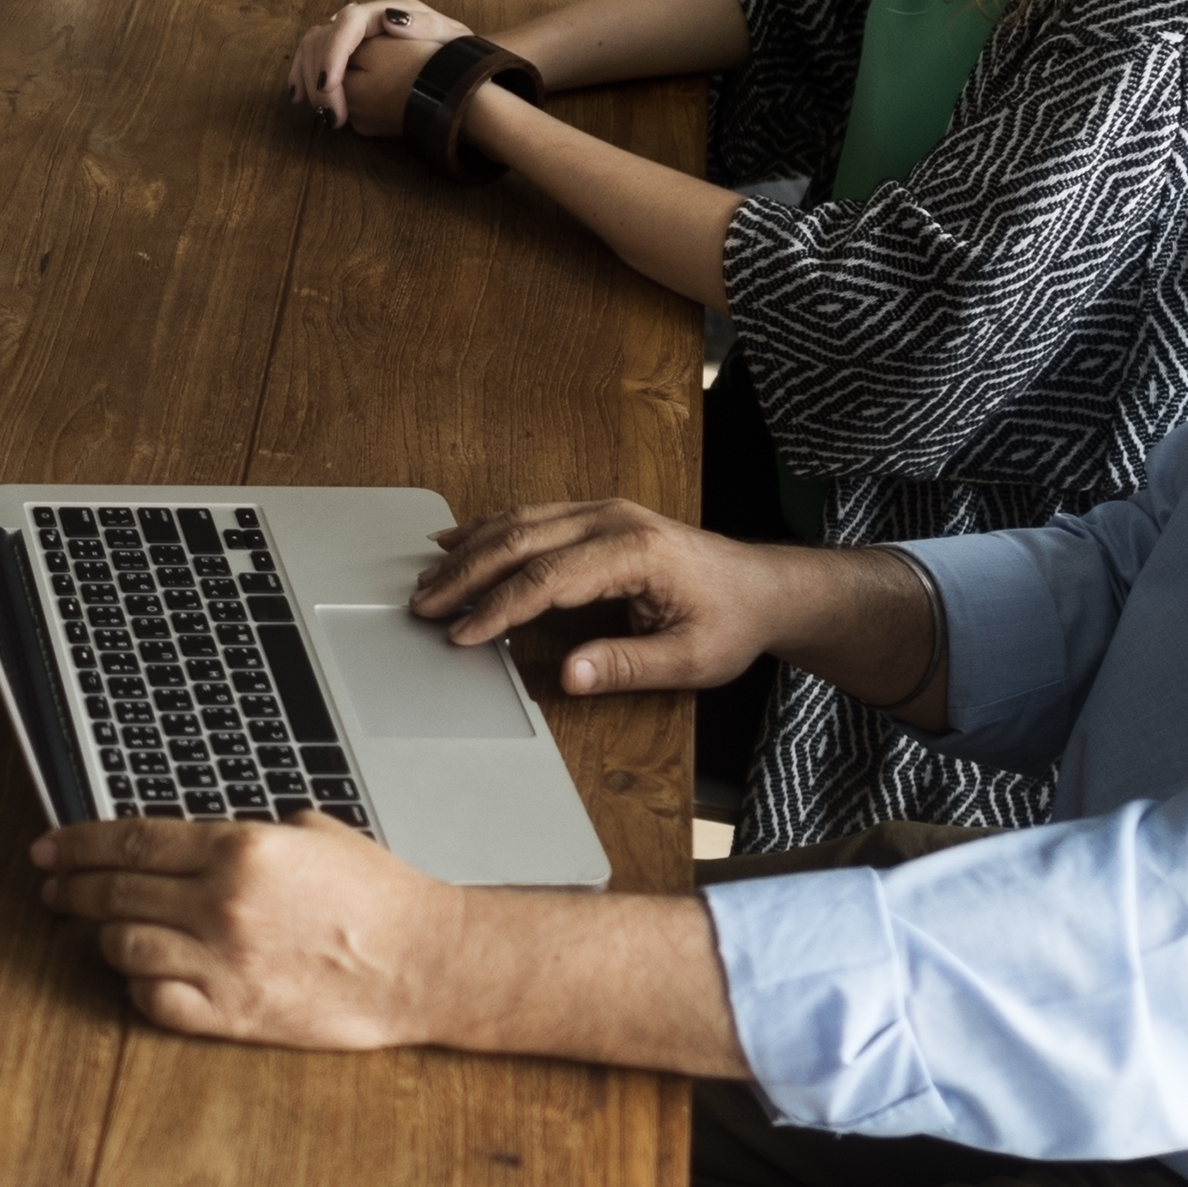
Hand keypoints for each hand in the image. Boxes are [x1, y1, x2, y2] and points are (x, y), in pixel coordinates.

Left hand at [30, 813, 478, 1047]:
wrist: (424, 962)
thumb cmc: (378, 896)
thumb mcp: (310, 832)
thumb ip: (245, 832)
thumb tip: (193, 837)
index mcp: (239, 848)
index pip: (130, 841)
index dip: (77, 844)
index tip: (49, 849)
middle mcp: (222, 903)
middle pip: (115, 891)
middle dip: (72, 888)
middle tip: (52, 888)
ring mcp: (225, 963)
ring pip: (125, 946)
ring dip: (106, 937)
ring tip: (102, 931)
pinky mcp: (235, 1014)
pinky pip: (156, 1001)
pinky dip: (140, 986)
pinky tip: (144, 975)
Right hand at [291, 0, 467, 135]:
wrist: (454, 58)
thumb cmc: (453, 49)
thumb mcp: (450, 37)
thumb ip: (426, 25)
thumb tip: (390, 18)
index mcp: (383, 11)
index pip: (348, 24)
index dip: (332, 53)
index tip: (328, 84)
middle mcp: (362, 17)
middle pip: (324, 36)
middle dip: (317, 74)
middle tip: (327, 113)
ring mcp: (352, 32)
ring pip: (313, 43)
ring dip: (303, 73)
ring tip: (304, 104)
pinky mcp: (347, 48)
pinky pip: (316, 55)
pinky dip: (304, 74)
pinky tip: (300, 95)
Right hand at [409, 498, 792, 684]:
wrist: (763, 586)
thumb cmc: (731, 621)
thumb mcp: (690, 659)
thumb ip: (627, 666)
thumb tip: (568, 676)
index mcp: (634, 552)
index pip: (547, 580)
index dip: (499, 609)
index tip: (462, 633)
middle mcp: (613, 520)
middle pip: (521, 542)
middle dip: (467, 575)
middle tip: (424, 604)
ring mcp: (604, 511)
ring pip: (520, 522)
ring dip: (471, 550)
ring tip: (429, 577)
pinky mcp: (599, 514)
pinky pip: (533, 515)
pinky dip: (490, 529)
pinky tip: (460, 540)